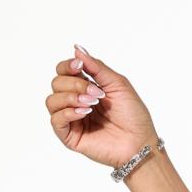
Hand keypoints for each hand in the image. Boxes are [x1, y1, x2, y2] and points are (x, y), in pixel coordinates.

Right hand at [46, 43, 160, 170]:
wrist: (140, 142)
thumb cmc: (133, 115)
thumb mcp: (117, 84)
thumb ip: (96, 67)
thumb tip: (76, 48)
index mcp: (85, 88)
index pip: (63, 71)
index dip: (67, 66)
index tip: (79, 66)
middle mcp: (75, 102)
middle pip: (56, 83)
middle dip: (74, 84)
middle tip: (96, 93)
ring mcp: (71, 119)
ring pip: (51, 100)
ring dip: (70, 97)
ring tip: (92, 103)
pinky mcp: (70, 136)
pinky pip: (55, 119)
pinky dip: (68, 112)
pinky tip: (85, 113)